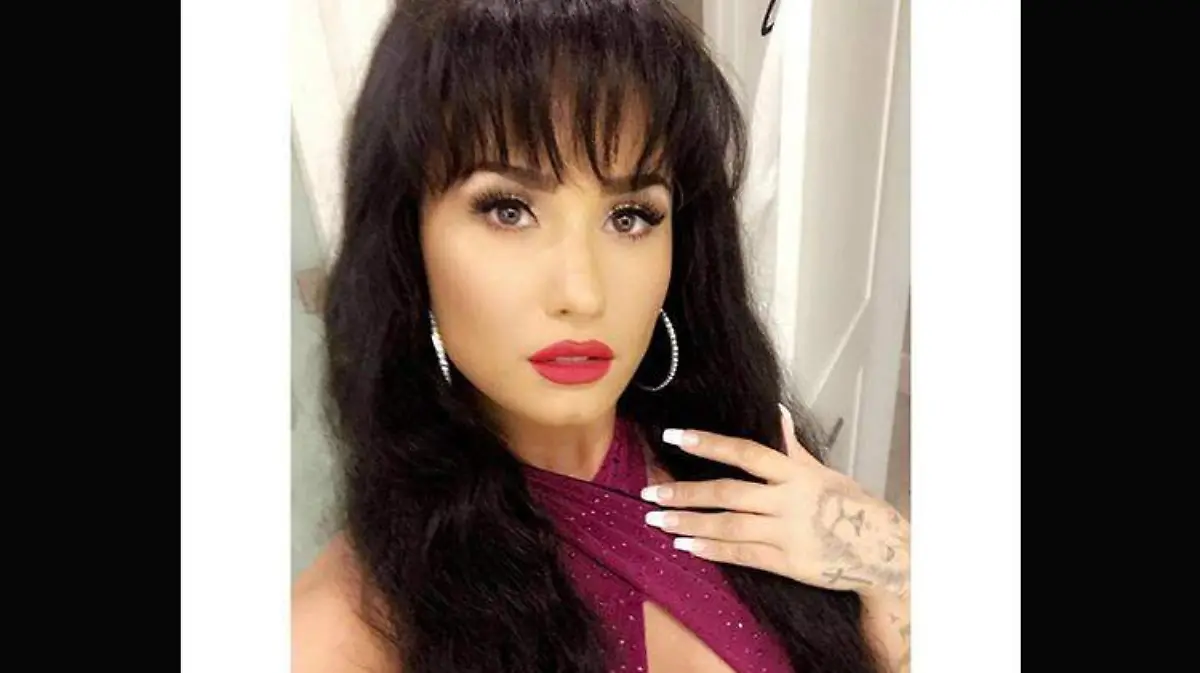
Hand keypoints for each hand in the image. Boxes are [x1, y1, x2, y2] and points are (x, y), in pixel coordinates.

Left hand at [640, 405, 909, 599]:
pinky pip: (743, 555)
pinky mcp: (789, 563)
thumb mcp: (825, 473)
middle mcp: (790, 501)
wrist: (883, 552)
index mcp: (797, 473)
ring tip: (657, 519)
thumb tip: (777, 412)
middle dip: (685, 492)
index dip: (709, 443)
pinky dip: (712, 549)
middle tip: (648, 492)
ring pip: (729, 526)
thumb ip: (793, 448)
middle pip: (729, 493)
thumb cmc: (852, 507)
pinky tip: (685, 544)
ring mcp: (789, 534)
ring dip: (689, 522)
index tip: (675, 436)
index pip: (746, 452)